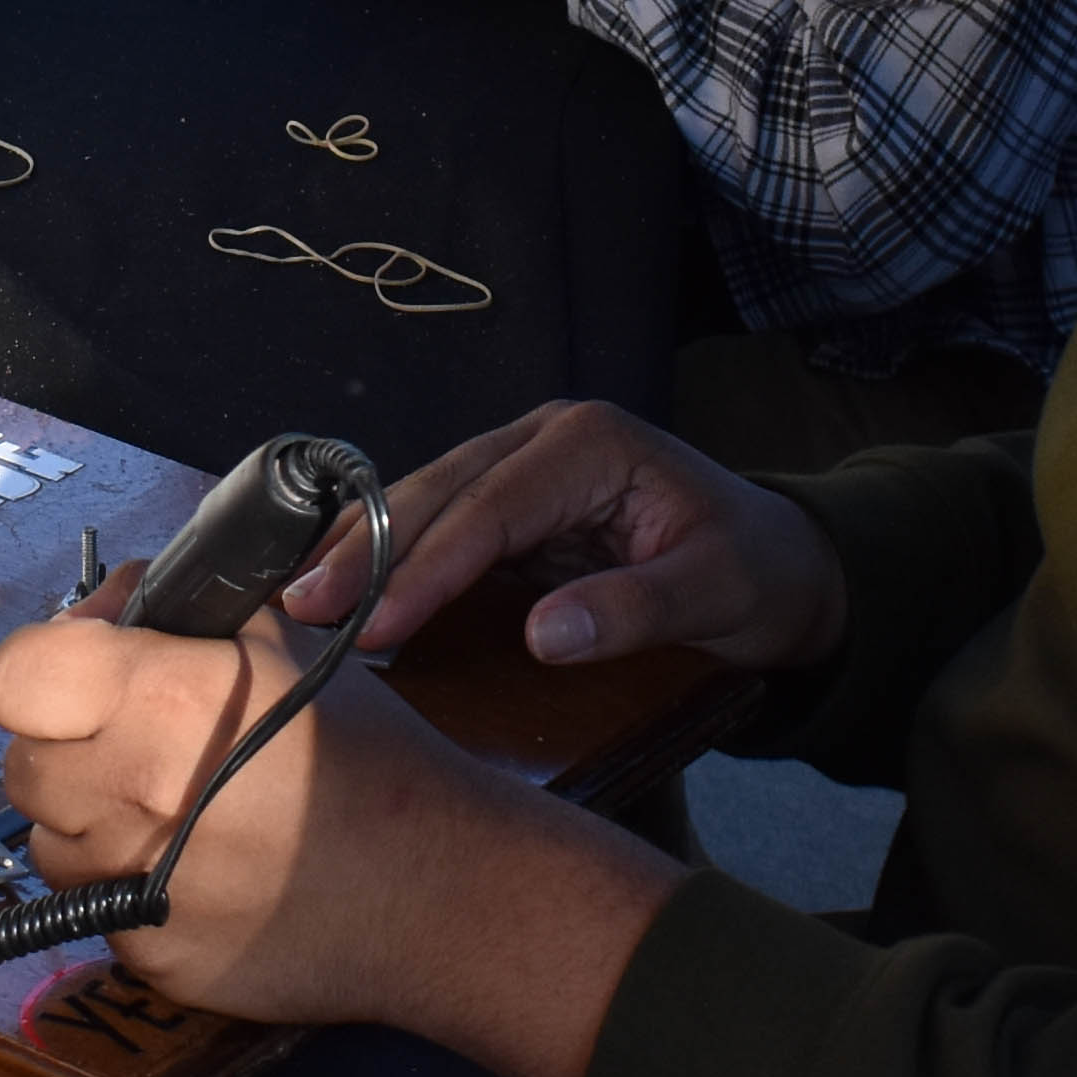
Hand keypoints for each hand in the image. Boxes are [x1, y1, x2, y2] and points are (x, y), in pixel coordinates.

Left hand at [0, 593, 681, 1076]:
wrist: (441, 892)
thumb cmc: (373, 762)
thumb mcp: (286, 647)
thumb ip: (185, 612)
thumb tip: (110, 606)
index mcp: (161, 702)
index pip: (13, 675)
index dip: (40, 667)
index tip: (79, 673)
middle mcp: (131, 796)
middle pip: (23, 763)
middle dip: (68, 745)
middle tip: (139, 742)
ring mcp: (132, 889)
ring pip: (51, 843)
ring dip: (91, 821)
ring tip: (179, 810)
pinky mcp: (146, 958)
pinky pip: (98, 908)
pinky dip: (130, 887)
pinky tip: (204, 870)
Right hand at [283, 399, 848, 675]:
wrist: (782, 566)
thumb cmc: (755, 571)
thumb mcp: (716, 591)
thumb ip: (634, 609)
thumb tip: (542, 636)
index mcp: (591, 444)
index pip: (491, 507)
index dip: (428, 566)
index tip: (377, 623)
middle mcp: (545, 441)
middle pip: (440, 490)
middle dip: (366, 549)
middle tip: (300, 606)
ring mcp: (522, 469)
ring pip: (424, 501)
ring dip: (360, 550)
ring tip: (294, 599)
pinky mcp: (511, 509)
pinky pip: (437, 527)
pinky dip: (384, 558)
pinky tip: (338, 591)